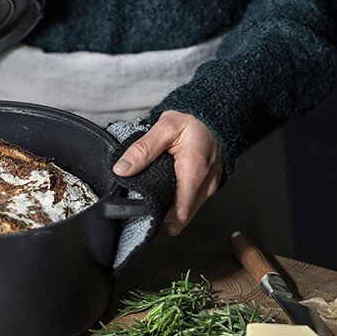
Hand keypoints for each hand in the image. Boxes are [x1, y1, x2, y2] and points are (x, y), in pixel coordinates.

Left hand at [113, 110, 222, 235]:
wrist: (214, 117)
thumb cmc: (193, 122)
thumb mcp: (164, 128)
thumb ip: (142, 149)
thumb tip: (122, 169)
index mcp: (195, 172)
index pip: (179, 213)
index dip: (160, 216)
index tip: (143, 207)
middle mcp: (206, 185)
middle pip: (182, 218)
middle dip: (162, 215)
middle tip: (145, 202)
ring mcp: (209, 188)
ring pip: (187, 214)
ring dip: (170, 211)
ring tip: (155, 196)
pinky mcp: (208, 187)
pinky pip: (192, 205)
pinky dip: (178, 203)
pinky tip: (167, 192)